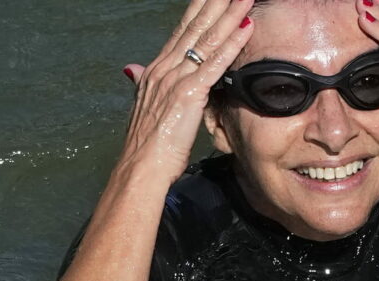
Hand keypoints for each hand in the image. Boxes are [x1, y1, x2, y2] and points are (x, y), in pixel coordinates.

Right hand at [118, 0, 254, 182]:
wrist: (140, 166)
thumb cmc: (146, 144)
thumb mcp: (143, 106)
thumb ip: (141, 83)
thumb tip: (131, 70)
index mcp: (157, 69)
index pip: (182, 31)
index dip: (199, 8)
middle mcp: (165, 68)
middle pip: (196, 26)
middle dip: (216, 2)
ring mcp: (177, 78)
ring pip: (208, 38)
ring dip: (230, 13)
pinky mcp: (190, 93)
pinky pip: (216, 63)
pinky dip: (233, 43)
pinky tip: (247, 26)